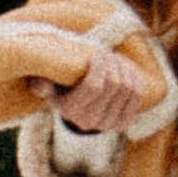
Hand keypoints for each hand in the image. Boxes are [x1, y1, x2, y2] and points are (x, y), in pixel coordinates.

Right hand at [28, 53, 150, 135]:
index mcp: (70, 111)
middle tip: (107, 53)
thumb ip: (41, 82)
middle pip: (114, 86)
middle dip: (113, 64)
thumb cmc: (61, 87)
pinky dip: (134, 78)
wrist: (77, 110)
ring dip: (124, 69)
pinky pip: (136, 95)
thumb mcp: (47, 84)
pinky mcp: (123, 123)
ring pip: (128, 88)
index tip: (98, 52)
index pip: (94, 86)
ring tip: (115, 59)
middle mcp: (90, 123)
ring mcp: (108, 125)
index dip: (100, 65)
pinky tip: (125, 68)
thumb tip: (43, 84)